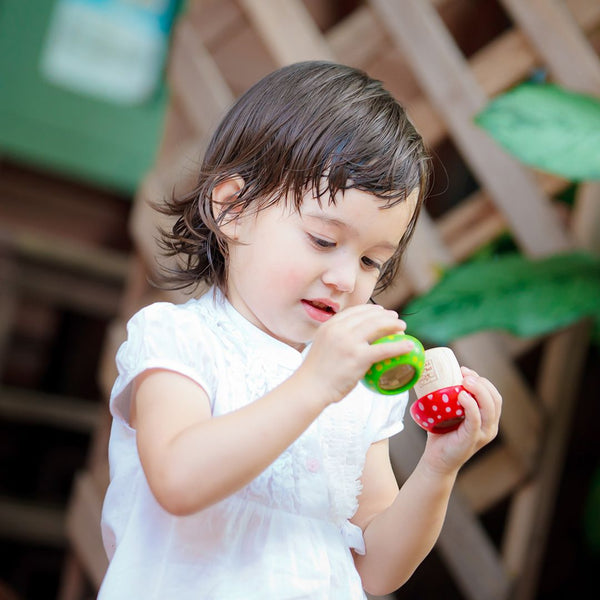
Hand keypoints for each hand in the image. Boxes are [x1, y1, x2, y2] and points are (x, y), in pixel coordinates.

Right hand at [298, 304, 413, 404]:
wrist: (310, 388)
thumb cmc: (316, 373)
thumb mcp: (323, 346)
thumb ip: (335, 339)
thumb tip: (352, 340)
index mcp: (330, 325)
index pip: (355, 311)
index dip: (371, 310)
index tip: (381, 312)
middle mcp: (339, 329)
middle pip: (368, 316)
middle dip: (385, 315)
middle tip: (396, 319)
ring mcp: (349, 342)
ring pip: (377, 327)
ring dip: (394, 325)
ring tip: (403, 328)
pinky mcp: (358, 357)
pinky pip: (384, 349)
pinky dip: (399, 346)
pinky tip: (408, 346)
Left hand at [421, 366, 501, 474]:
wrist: (437, 461)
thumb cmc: (442, 433)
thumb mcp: (451, 411)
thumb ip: (452, 396)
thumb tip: (441, 372)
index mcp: (488, 419)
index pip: (493, 394)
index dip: (482, 380)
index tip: (464, 370)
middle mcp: (490, 426)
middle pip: (495, 398)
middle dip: (482, 382)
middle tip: (463, 373)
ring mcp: (483, 434)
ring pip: (489, 407)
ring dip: (478, 390)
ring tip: (464, 381)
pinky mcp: (472, 439)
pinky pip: (476, 419)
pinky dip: (470, 405)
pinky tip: (461, 395)